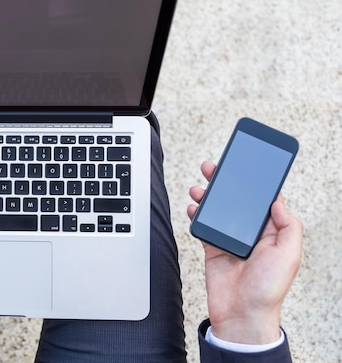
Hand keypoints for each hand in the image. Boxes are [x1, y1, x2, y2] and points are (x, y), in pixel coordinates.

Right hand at [187, 161, 302, 343]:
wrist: (241, 314)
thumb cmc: (267, 290)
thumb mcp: (289, 255)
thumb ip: (288, 226)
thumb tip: (278, 202)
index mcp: (271, 233)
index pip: (263, 201)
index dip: (255, 184)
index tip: (246, 167)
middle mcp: (251, 235)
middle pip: (237, 202)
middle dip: (225, 184)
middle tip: (215, 169)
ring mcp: (230, 241)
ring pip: (217, 211)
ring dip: (208, 197)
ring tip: (199, 187)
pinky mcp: (213, 249)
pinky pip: (203, 227)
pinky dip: (196, 215)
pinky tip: (193, 207)